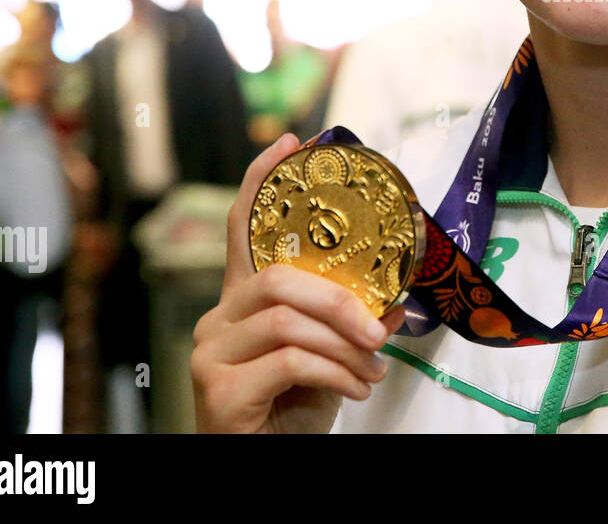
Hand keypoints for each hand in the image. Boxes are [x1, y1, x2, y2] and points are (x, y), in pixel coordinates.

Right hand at [191, 133, 404, 432]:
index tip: (290, 142)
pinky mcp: (218, 391)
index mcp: (242, 303)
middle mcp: (217, 320)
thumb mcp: (330, 357)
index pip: (243, 228)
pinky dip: (335, 374)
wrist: (267, 465)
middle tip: (379, 329)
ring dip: (344, 345)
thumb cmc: (291, 409)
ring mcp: (210, 354)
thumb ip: (349, 324)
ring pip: (287, 319)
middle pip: (277, 278)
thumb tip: (396, 303)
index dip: (260, 181)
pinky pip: (290, 361)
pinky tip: (354, 391)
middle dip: (340, 300)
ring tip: (372, 368)